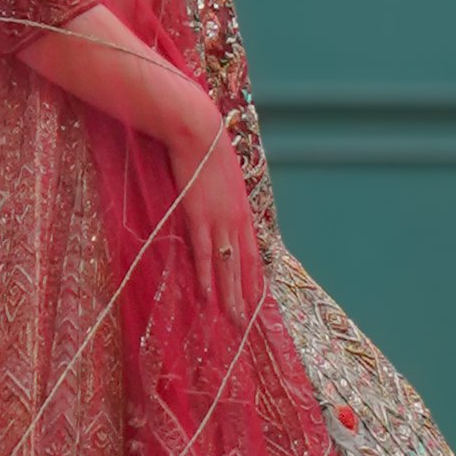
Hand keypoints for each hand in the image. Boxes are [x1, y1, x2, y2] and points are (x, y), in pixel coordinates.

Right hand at [174, 125, 264, 322]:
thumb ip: (225, 200)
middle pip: (244, 267)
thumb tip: (221, 211)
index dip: (255, 280)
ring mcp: (219, 221)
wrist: (199, 132)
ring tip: (231, 319)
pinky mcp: (198, 217)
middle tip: (244, 323)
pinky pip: (203, 253)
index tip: (257, 302)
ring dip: (229, 295)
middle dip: (245, 297)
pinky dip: (205, 276)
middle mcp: (237, 221)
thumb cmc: (208, 152)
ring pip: (227, 266)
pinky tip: (206, 295)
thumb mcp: (225, 179)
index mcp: (244, 213)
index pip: (254, 255)